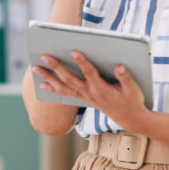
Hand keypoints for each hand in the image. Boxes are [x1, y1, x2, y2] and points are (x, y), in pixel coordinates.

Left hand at [33, 50, 147, 130]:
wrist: (129, 118)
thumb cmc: (132, 101)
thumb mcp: (134, 89)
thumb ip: (126, 77)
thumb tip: (119, 66)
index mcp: (102, 89)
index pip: (90, 73)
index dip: (82, 62)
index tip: (74, 51)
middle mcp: (90, 93)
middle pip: (69, 79)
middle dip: (56, 67)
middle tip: (44, 56)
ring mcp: (85, 96)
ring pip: (63, 87)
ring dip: (48, 77)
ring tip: (35, 68)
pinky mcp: (84, 98)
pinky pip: (65, 93)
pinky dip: (53, 89)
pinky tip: (43, 84)